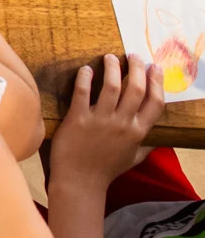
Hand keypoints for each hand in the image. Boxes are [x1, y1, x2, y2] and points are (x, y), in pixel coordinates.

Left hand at [49, 53, 166, 191]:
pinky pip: (83, 92)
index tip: (155, 67)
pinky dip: (85, 78)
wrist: (80, 181)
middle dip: (137, 69)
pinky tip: (86, 69)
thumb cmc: (106, 169)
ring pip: (112, 87)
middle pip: (136, 90)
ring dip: (112, 68)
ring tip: (110, 57)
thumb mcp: (133, 158)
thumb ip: (146, 146)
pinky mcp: (78, 119)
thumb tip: (157, 139)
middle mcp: (123, 124)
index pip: (156, 103)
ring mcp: (101, 121)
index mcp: (138, 133)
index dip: (158, 83)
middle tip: (133, 56)